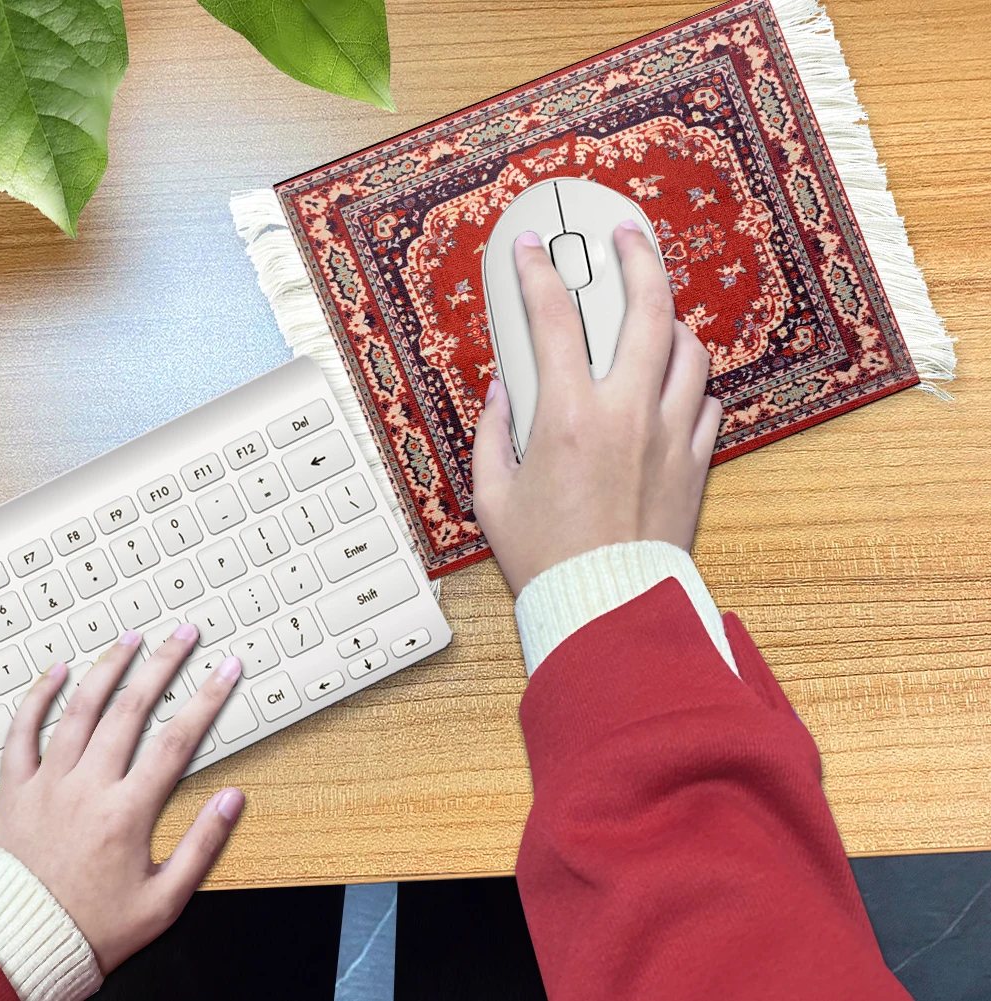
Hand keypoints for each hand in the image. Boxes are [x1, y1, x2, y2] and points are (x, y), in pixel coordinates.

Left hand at [0, 626, 244, 974]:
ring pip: (79, 710)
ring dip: (108, 669)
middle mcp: (87, 788)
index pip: (177, 740)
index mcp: (126, 812)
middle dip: (163, 665)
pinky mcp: (13, 793)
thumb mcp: (163, 902)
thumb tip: (232, 799)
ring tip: (131, 638)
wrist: (17, 952)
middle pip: (131, 710)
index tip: (226, 670)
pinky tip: (54, 673)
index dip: (207, 699)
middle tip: (184, 635)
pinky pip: (21, 735)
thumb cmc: (90, 929)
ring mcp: (47, 786)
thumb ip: (202, 845)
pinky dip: (37, 699)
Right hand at [472, 221, 721, 594]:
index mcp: (568, 415)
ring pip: (690, 353)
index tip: (532, 249)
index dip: (538, 272)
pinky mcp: (693, 464)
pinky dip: (692, 387)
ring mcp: (668, 436)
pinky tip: (675, 389)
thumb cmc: (545, 556)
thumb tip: (501, 393)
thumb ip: (492, 433)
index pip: (552, 318)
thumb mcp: (494, 494)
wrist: (605, 607)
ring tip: (657, 317)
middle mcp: (625, 413)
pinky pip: (707, 406)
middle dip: (638, 258)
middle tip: (627, 236)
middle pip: (647, 310)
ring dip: (673, 325)